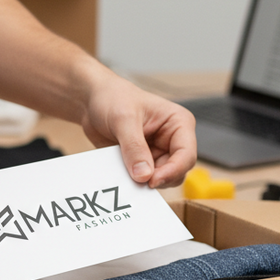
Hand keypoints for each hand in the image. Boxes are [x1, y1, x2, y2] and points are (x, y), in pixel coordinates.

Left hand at [80, 73, 196, 188]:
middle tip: (136, 181)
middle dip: (158, 178)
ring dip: (144, 181)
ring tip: (125, 172)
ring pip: (161, 179)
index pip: (187, 155)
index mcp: (179, 123)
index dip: (173, 171)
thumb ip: (134, 147)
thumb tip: (144, 176)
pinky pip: (143, 179)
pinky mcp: (143, 162)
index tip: (152, 181)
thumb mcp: (123, 119)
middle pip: (177, 171)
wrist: (93, 100)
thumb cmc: (113, 98)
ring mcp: (158, 152)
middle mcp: (172, 140)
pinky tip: (120, 174)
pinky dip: (133, 181)